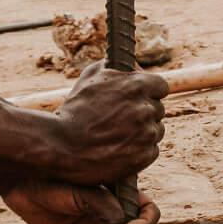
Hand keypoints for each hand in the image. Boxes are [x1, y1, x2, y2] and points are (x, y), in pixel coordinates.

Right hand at [44, 62, 167, 184]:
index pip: (161, 86)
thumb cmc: (74, 111)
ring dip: (143, 132)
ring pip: (156, 130)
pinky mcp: (144, 156)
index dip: (151, 91)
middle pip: (157, 109)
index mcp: (137, 86)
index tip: (143, 96)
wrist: (61, 146)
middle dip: (144, 112)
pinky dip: (140, 150)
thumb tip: (128, 66)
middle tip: (124, 118)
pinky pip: (151, 150)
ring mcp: (147, 134)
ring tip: (119, 135)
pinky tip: (121, 148)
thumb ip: (112, 67)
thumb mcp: (90, 78)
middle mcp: (146, 108)